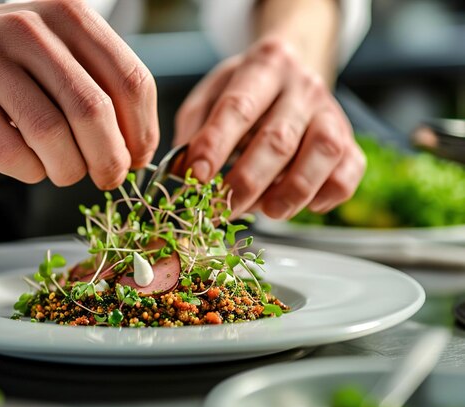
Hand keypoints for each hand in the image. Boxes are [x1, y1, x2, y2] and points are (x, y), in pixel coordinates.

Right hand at [0, 0, 158, 188]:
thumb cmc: (8, 61)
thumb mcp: (61, 53)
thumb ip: (102, 89)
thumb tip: (138, 149)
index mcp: (69, 15)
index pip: (130, 81)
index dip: (142, 132)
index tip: (138, 158)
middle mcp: (29, 29)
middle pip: (93, 110)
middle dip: (111, 158)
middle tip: (109, 177)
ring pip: (51, 134)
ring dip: (69, 169)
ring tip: (66, 171)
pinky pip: (10, 153)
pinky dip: (31, 172)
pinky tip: (31, 165)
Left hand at [174, 37, 365, 218]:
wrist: (293, 74)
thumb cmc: (245, 92)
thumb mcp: (211, 94)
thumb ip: (194, 129)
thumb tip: (183, 172)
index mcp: (264, 65)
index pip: (239, 107)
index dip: (216, 145)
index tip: (196, 177)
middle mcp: (303, 86)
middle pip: (278, 139)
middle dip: (246, 182)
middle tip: (222, 209)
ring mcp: (332, 113)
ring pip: (322, 154)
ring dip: (291, 192)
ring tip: (267, 212)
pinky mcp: (351, 141)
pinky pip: (348, 172)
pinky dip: (326, 195)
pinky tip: (302, 205)